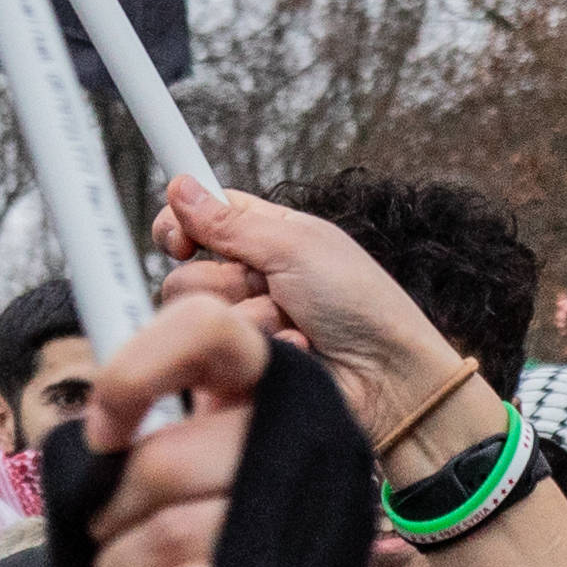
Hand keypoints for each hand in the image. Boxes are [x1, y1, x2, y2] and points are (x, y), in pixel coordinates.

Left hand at [75, 295, 282, 566]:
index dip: (132, 376)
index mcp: (275, 378)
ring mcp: (299, 516)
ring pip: (165, 535)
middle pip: (160, 463)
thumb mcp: (215, 433)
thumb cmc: (232, 504)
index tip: (103, 434)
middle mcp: (300, 436)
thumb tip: (91, 442)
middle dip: (108, 508)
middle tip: (107, 525)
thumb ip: (164, 412)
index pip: (201, 328)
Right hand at [149, 179, 470, 450]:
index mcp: (267, 239)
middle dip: (227, 283)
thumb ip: (231, 222)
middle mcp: (250, 283)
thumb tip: (180, 187)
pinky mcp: (240, 370)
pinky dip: (251, 349)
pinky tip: (289, 352)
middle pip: (186, 274)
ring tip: (290, 327)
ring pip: (194, 318)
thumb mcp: (298, 246)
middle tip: (272, 290)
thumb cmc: (362, 305)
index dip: (179, 226)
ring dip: (247, 318)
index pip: (201, 220)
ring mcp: (244, 329)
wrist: (388, 378)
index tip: (178, 240)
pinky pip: (211, 359)